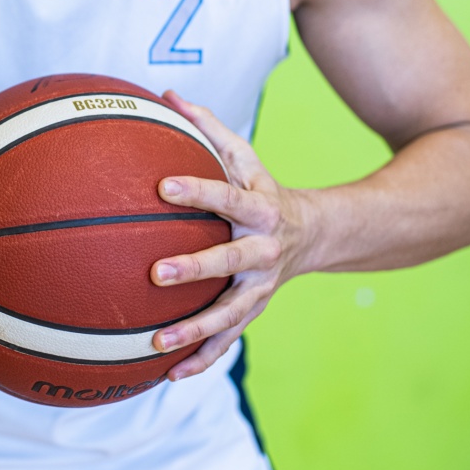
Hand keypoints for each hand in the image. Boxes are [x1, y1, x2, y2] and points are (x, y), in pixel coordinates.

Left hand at [151, 91, 311, 379]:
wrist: (313, 234)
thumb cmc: (261, 189)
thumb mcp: (243, 156)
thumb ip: (206, 127)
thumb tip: (165, 94)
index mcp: (260, 209)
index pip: (228, 196)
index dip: (198, 191)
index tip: (163, 186)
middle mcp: (263, 251)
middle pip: (230, 261)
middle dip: (195, 268)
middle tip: (156, 274)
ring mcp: (260, 286)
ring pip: (229, 313)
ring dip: (195, 330)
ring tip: (157, 343)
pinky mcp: (253, 312)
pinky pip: (227, 341)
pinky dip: (201, 359)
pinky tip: (168, 375)